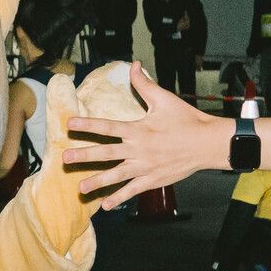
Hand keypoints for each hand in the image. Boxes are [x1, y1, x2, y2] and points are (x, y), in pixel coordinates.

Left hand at [59, 66, 225, 208]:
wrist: (207, 143)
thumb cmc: (186, 120)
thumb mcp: (164, 99)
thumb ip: (144, 84)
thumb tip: (134, 65)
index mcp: (138, 129)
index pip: (107, 127)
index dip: (87, 125)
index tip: (69, 124)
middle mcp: (138, 150)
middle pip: (105, 153)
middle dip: (83, 156)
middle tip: (64, 158)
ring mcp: (144, 167)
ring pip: (116, 176)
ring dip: (96, 182)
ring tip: (80, 188)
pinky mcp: (153, 180)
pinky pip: (132, 191)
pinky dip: (119, 198)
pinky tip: (105, 205)